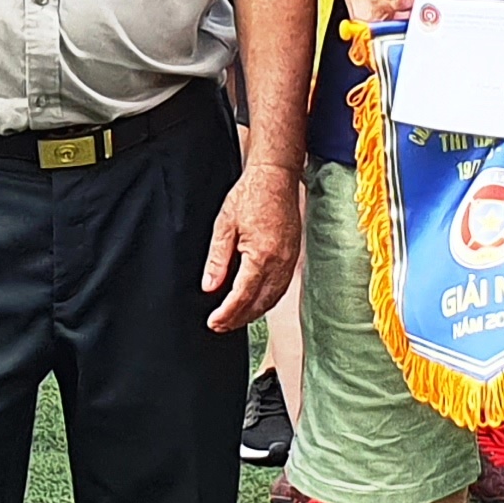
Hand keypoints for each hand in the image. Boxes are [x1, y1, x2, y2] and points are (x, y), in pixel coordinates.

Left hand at [203, 161, 302, 331]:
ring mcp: (290, 261)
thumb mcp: (224, 225)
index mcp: (262, 255)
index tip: (213, 322)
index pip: (242, 296)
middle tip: (220, 325)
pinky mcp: (294, 256)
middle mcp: (280, 262)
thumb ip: (218, 259)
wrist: (275, 177)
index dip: (227, 313)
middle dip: (239, 319)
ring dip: (253, 313)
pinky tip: (254, 302)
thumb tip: (210, 286)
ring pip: (272, 299)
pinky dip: (267, 300)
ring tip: (234, 319)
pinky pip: (281, 287)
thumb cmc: (250, 195)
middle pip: (259, 303)